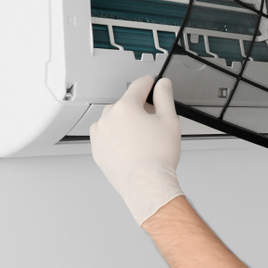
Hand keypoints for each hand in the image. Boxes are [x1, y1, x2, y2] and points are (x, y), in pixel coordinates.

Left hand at [90, 75, 183, 225]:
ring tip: (142, 139)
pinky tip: (131, 147)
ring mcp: (100, 134)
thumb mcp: (170, 120)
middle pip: (126, 104)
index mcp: (126, 107)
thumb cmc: (158, 157)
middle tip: (154, 123)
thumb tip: (162, 85)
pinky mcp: (97, 150)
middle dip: (139, 109)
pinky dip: (117, 138)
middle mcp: (109, 118)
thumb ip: (165, 97)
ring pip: (115, 120)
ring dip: (126, 123)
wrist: (146, 184)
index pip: (138, 86)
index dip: (149, 83)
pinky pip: (106, 136)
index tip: (152, 84)